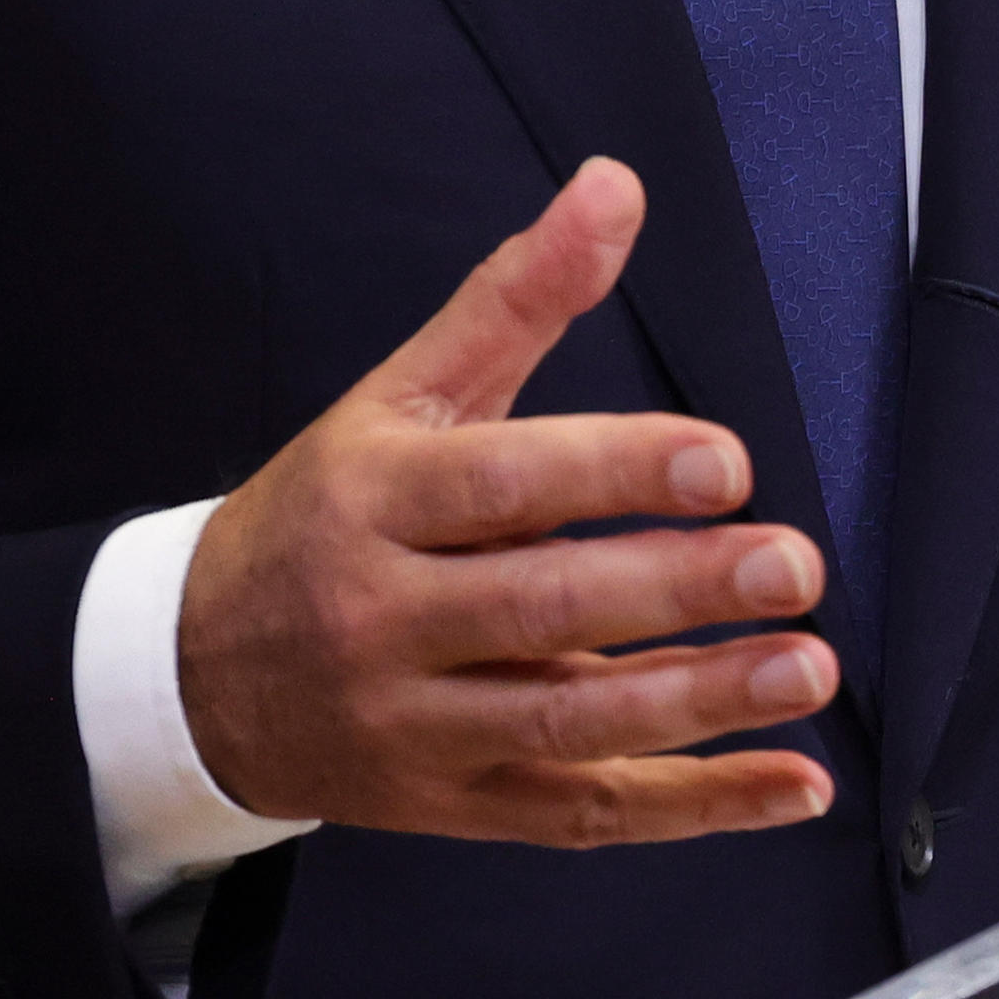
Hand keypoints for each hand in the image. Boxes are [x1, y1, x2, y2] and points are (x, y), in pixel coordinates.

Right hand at [177, 158, 841, 844]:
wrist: (189, 677)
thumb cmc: (327, 517)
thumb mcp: (403, 394)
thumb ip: (520, 293)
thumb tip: (617, 185)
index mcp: (378, 500)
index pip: (504, 484)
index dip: (616, 471)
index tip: (725, 461)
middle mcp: (387, 619)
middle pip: (543, 606)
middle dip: (678, 590)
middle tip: (795, 566)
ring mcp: (417, 725)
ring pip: (565, 723)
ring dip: (702, 704)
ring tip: (810, 669)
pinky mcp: (451, 805)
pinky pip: (580, 813)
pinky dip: (693, 807)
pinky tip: (790, 784)